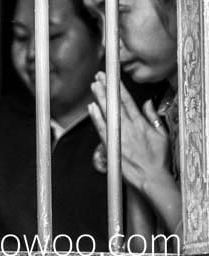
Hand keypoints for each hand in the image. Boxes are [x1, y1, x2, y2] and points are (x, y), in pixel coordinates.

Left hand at [88, 71, 171, 195]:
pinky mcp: (113, 146)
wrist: (153, 179)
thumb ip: (154, 118)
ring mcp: (121, 136)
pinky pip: (103, 129)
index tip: (112, 78)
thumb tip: (148, 104)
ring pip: (109, 113)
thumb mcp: (162, 136)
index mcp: (141, 124)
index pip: (128, 101)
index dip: (119, 89)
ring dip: (101, 99)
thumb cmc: (158, 161)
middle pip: (116, 104)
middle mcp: (130, 128)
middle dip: (107, 89)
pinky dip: (97, 117)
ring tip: (94, 86)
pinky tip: (92, 108)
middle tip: (99, 76)